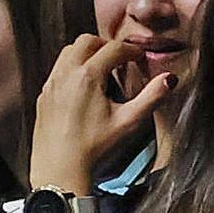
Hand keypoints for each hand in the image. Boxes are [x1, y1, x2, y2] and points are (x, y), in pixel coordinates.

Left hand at [27, 35, 175, 189]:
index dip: (131, 51)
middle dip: (106, 45)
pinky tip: (83, 87)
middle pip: (86, 41)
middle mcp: (66, 74)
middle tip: (120, 59)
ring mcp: (51, 84)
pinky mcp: (43, 96)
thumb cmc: (95, 148)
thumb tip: (170, 79)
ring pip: (68, 52)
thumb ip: (151, 98)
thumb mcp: (128, 123)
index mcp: (88, 76)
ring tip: (101, 69)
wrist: (59, 171)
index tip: (140, 59)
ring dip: (87, 53)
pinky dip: (72, 67)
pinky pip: (58, 69)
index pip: (113, 49)